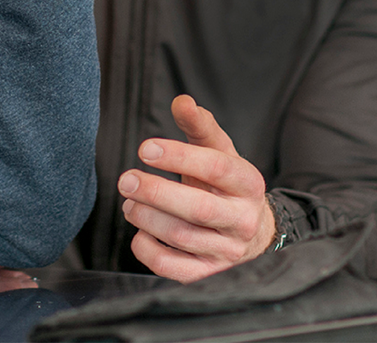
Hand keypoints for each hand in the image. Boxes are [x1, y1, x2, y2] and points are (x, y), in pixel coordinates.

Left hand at [118, 95, 277, 282]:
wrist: (251, 233)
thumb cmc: (226, 186)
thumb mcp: (220, 153)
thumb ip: (200, 126)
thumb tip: (181, 101)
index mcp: (248, 184)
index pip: (216, 168)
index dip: (179, 157)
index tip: (145, 148)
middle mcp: (243, 220)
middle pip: (199, 209)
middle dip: (156, 192)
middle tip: (126, 180)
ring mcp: (227, 251)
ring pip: (181, 237)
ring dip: (147, 218)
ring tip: (129, 203)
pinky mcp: (209, 274)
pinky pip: (173, 268)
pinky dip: (148, 249)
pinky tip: (140, 232)